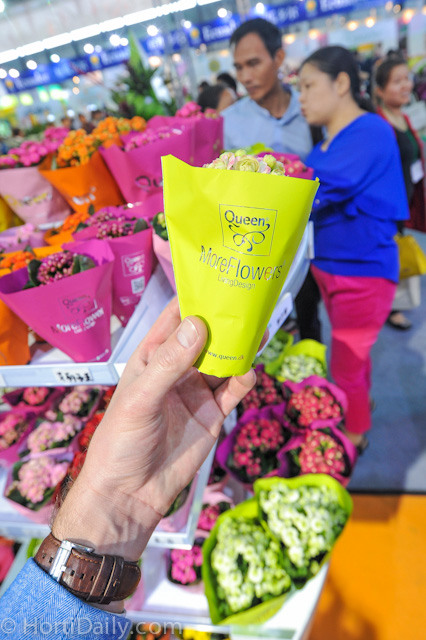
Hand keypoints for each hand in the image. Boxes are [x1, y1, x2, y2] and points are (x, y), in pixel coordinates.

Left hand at [53, 298, 256, 564]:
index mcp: (153, 357)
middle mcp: (177, 369)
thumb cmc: (121, 441)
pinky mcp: (213, 413)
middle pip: (206, 336)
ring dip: (239, 346)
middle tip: (248, 301)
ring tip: (258, 328)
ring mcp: (197, 390)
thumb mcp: (141, 398)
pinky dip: (244, 377)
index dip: (194, 298)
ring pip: (224, 360)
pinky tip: (250, 369)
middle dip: (225, 320)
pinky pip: (233, 388)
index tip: (217, 278)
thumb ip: (171, 363)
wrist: (131, 494)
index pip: (175, 319)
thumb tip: (198, 325)